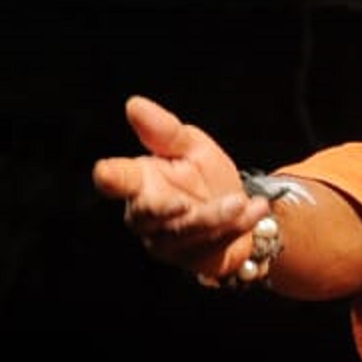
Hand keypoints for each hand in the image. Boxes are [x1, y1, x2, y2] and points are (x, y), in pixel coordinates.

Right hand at [90, 94, 270, 283]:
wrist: (237, 210)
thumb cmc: (203, 176)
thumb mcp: (192, 147)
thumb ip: (165, 132)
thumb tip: (134, 104)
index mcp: (140, 182)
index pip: (117, 180)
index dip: (110, 177)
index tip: (106, 171)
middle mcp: (146, 216)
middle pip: (146, 214)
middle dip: (164, 209)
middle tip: (184, 202)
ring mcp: (166, 241)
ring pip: (184, 232)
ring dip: (213, 217)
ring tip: (240, 201)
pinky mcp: (191, 257)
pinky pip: (212, 244)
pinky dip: (237, 226)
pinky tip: (256, 209)